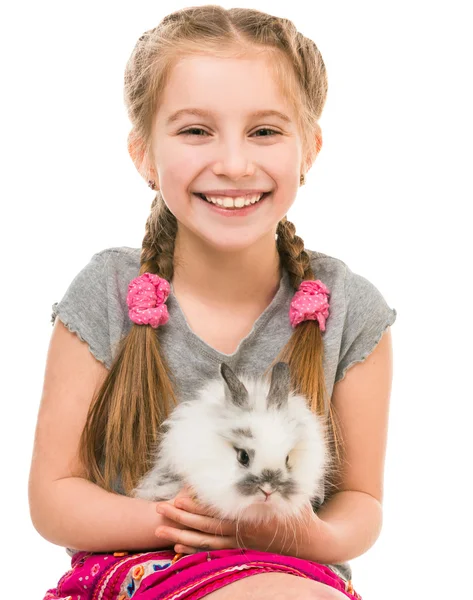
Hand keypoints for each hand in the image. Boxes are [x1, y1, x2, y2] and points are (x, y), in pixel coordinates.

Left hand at [155, 490, 329, 557]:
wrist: (311, 543)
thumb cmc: (300, 513)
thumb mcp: (291, 492)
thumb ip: (276, 477)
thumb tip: (266, 455)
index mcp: (251, 517)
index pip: (217, 512)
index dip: (196, 506)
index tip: (178, 497)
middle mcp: (241, 532)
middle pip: (204, 526)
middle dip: (180, 518)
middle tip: (159, 509)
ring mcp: (239, 544)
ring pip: (204, 541)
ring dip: (181, 534)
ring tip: (160, 529)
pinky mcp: (240, 550)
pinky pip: (212, 550)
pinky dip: (194, 548)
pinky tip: (178, 546)